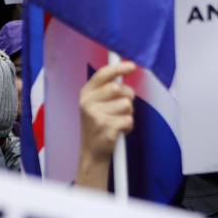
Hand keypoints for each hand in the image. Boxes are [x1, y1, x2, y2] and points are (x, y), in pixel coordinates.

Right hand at [75, 61, 135, 189]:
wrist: (91, 152)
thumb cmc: (98, 125)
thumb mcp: (95, 104)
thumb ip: (106, 89)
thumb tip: (124, 72)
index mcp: (85, 94)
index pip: (102, 74)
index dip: (118, 68)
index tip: (132, 66)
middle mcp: (87, 102)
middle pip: (118, 88)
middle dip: (127, 97)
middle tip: (123, 107)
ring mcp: (95, 115)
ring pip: (126, 105)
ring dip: (127, 114)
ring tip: (117, 121)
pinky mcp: (105, 128)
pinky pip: (129, 120)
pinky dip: (128, 126)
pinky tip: (118, 131)